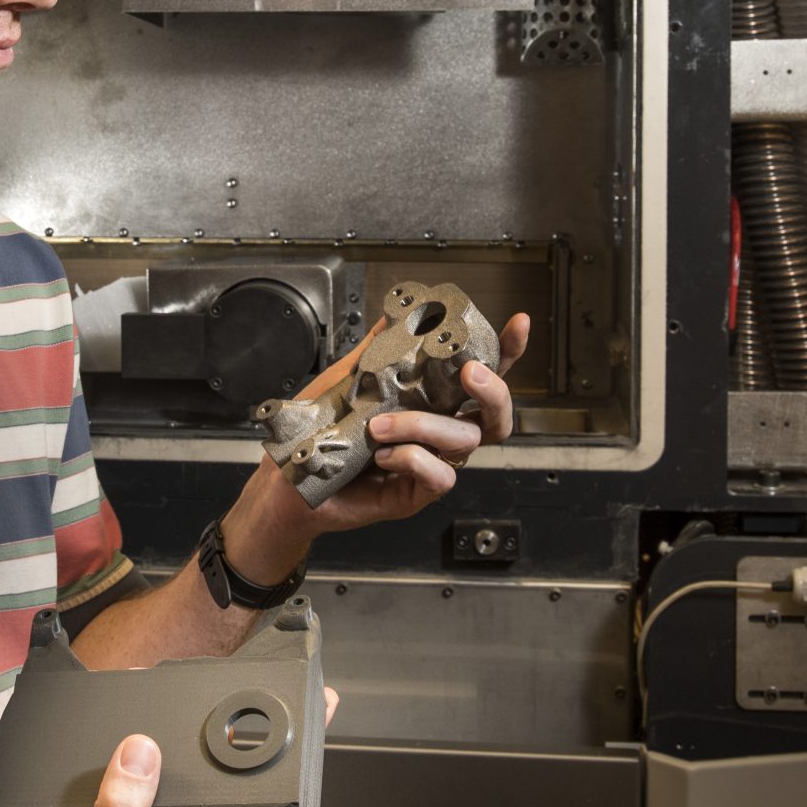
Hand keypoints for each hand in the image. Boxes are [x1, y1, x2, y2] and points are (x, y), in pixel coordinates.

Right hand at [0, 735, 200, 806]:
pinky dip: (113, 769)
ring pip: (150, 782)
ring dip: (140, 758)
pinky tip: (107, 749)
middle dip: (175, 754)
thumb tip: (142, 751)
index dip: (214, 772)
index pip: (216, 805)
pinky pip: (120, 786)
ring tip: (135, 721)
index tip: (207, 733)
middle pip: (183, 786)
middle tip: (163, 715)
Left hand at [303, 312, 530, 532]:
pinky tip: (383, 455)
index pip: (479, 375)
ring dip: (423, 425)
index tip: (518, 324)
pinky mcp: (414, 494)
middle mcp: (436, 433)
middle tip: (468, 373)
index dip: (506, 352)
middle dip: (492, 390)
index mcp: (429, 402)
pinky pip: (440, 477)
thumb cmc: (319, 433)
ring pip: (464, 441)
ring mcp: (429, 464)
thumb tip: (399, 312)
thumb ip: (377, 350)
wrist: (288, 481)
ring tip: (379, 425)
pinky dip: (413, 459)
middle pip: (495, 416)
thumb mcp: (346, 380)